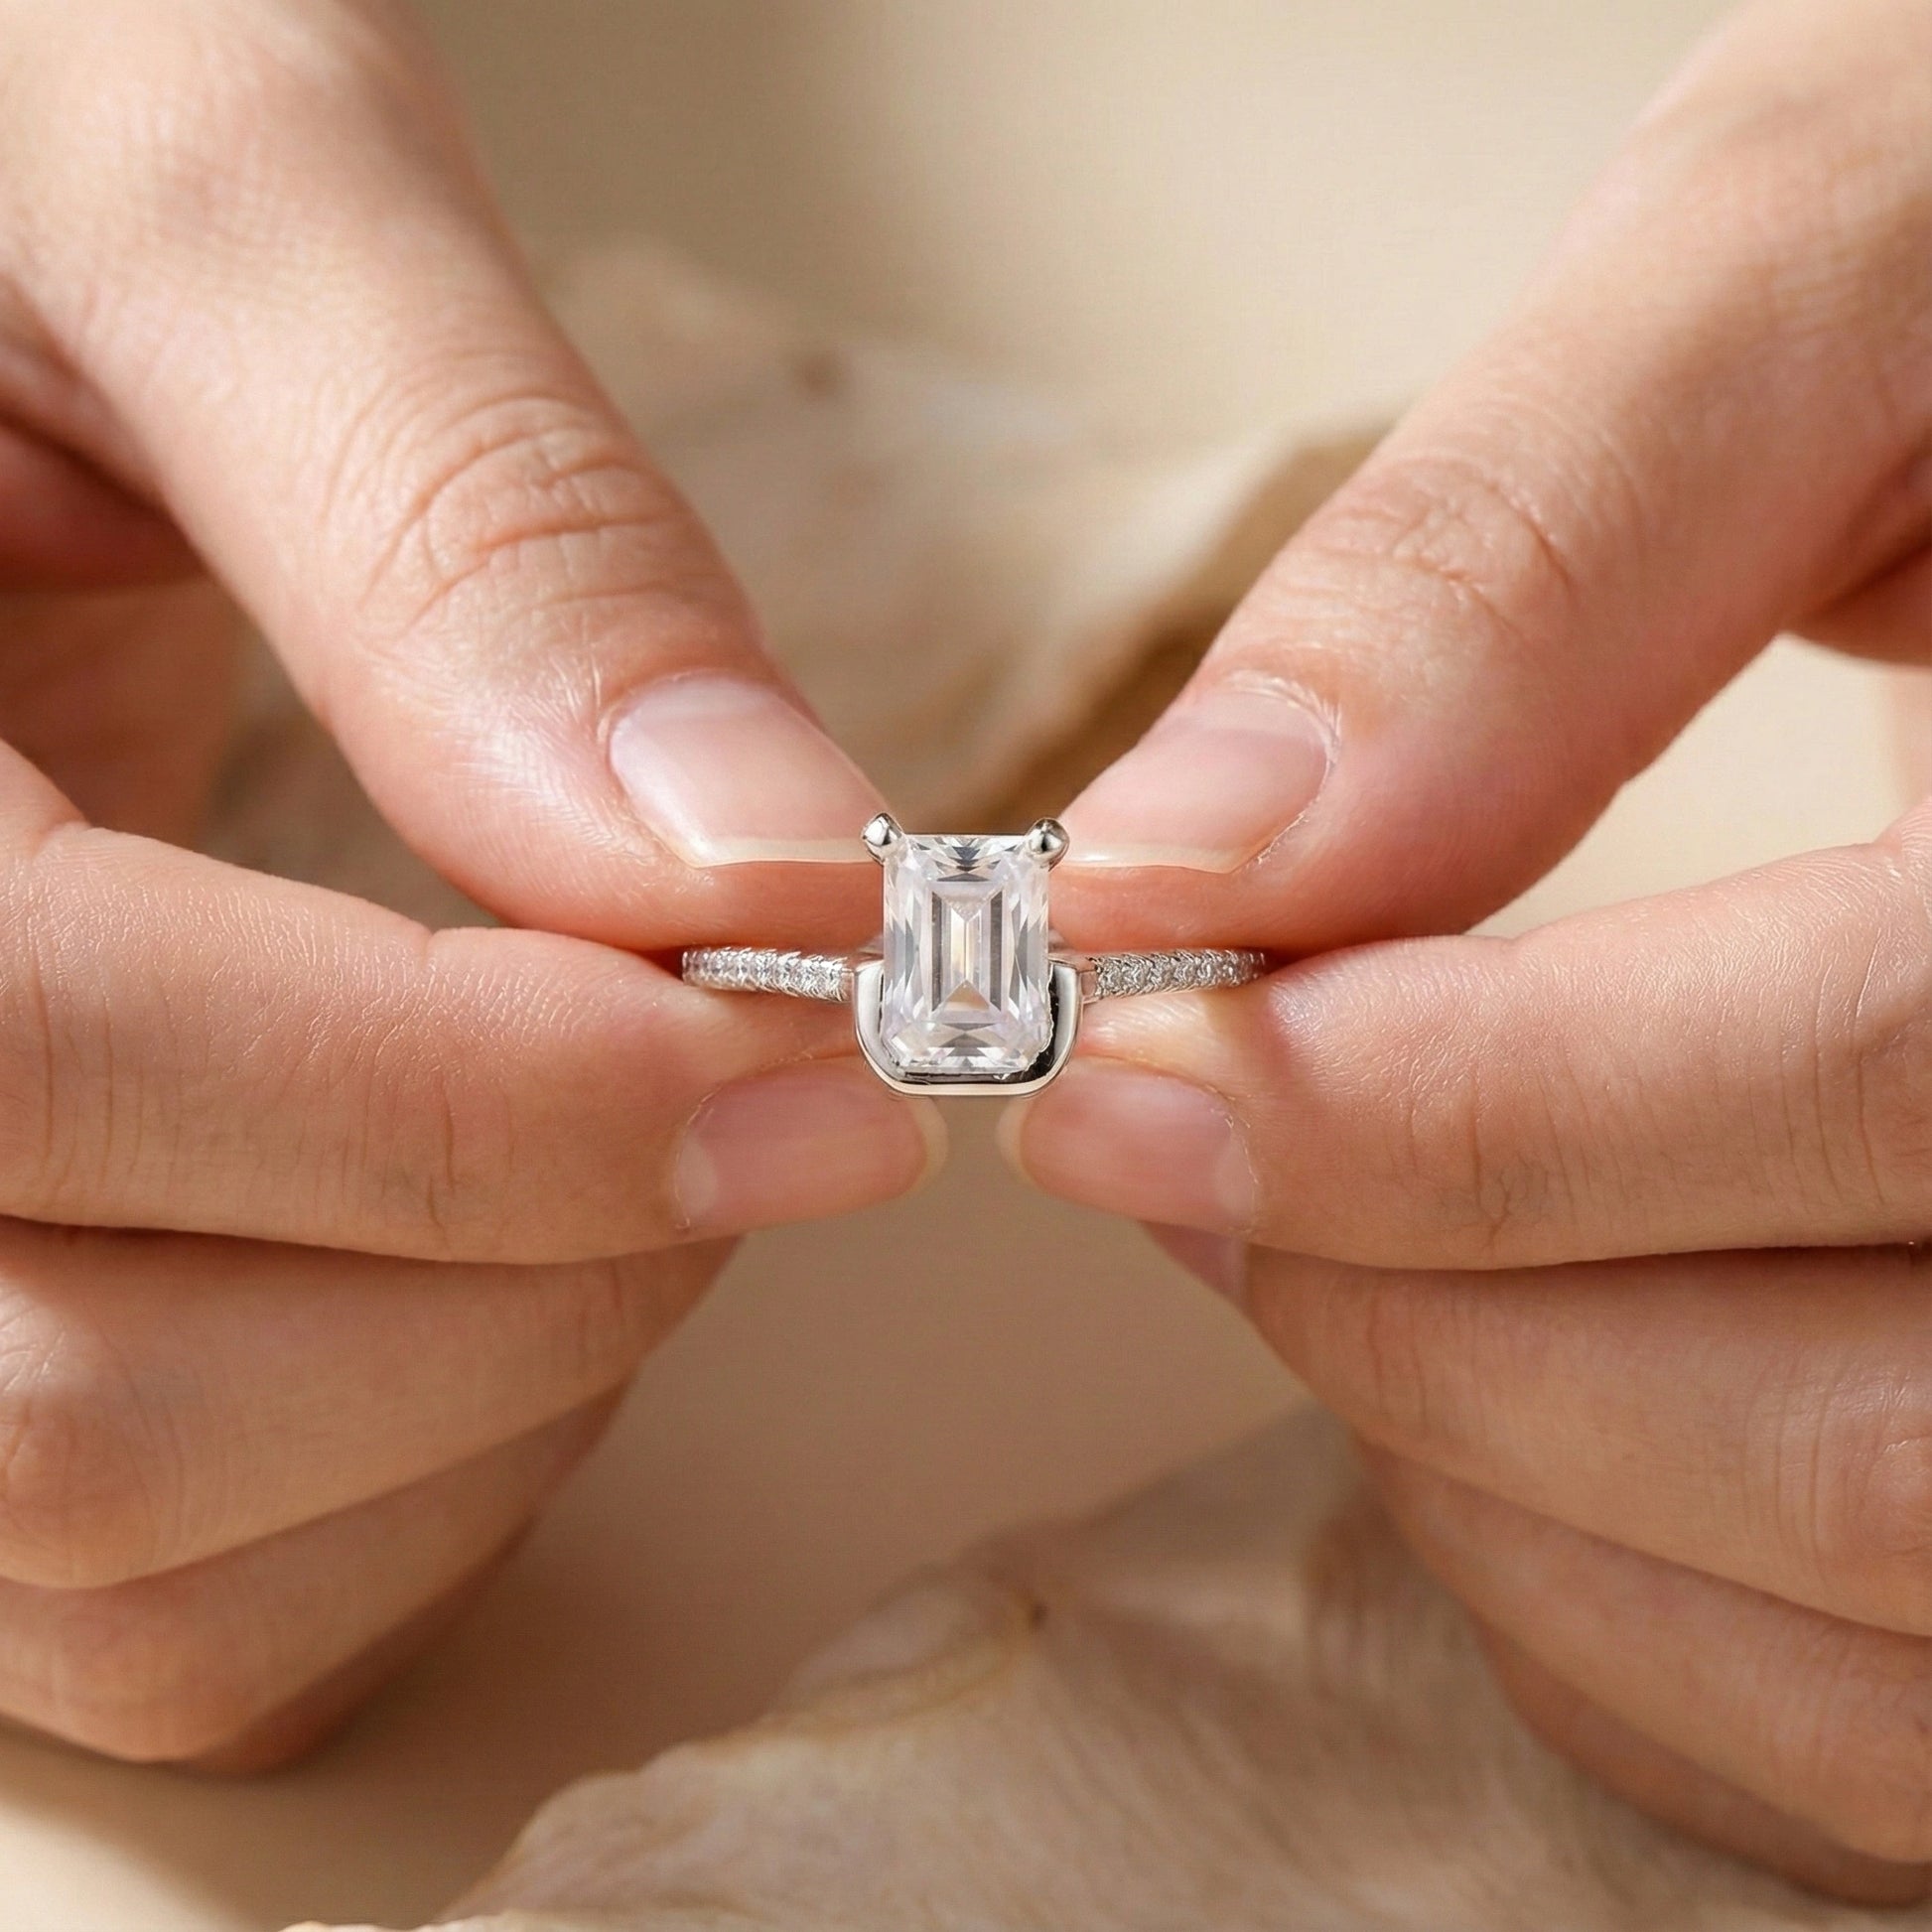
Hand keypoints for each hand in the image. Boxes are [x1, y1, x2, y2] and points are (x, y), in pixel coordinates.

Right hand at [0, 0, 937, 1766]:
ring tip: (653, 1133)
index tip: (828, 1043)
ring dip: (505, 1387)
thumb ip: (472, 514)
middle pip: (88, 1411)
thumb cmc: (4, 115)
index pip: (38, 1058)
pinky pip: (199, 1609)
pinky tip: (532, 1245)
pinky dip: (440, 1477)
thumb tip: (762, 863)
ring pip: (149, 1566)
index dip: (483, 1104)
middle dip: (538, 1264)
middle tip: (771, 1078)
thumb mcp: (197, 200)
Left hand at [1008, 0, 1931, 1899]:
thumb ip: (1524, 550)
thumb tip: (1186, 858)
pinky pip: (1881, 1729)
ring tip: (1288, 1234)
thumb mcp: (1844, 275)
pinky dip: (1611, 1603)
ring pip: (1881, 1643)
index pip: (1892, 1071)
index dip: (1448, 1119)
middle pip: (1879, 1449)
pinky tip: (1478, 1380)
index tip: (1112, 1064)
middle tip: (1161, 1144)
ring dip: (1485, 1472)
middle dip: (1417, 1314)